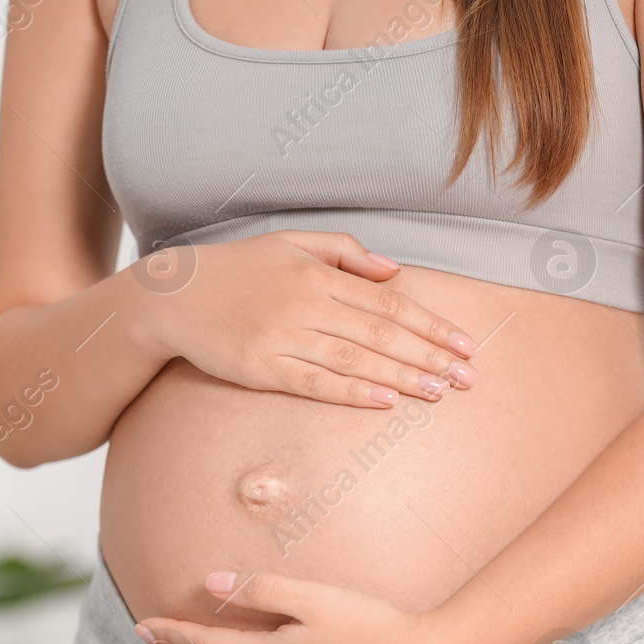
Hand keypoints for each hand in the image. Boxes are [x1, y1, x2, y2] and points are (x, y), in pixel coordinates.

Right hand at [131, 230, 478, 407]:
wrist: (174, 294)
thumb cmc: (238, 268)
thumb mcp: (291, 242)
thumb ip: (345, 252)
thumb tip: (394, 271)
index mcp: (318, 275)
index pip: (389, 304)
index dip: (432, 325)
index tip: (464, 343)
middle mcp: (306, 305)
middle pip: (382, 335)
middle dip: (430, 357)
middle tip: (469, 377)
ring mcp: (283, 338)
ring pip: (356, 362)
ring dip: (403, 378)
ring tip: (440, 392)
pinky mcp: (261, 367)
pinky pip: (316, 383)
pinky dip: (353, 393)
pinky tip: (386, 401)